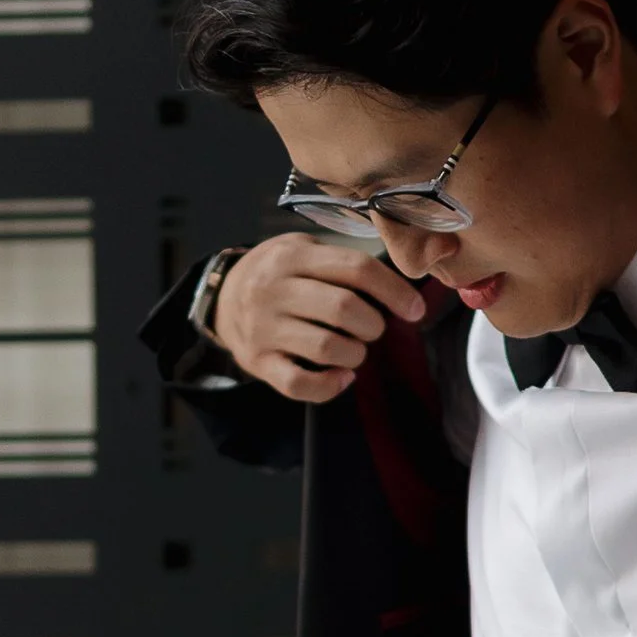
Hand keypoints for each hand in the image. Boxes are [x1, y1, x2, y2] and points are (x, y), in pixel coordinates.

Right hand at [207, 234, 426, 403]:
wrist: (221, 299)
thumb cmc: (278, 275)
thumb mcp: (302, 250)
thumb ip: (343, 261)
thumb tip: (402, 287)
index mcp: (292, 257)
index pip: (356, 269)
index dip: (394, 291)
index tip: (415, 310)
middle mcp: (274, 290)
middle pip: (344, 309)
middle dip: (373, 325)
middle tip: (373, 329)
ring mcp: (263, 328)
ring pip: (327, 348)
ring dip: (355, 353)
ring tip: (354, 349)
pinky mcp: (258, 362)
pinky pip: (300, 384)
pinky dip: (330, 386)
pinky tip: (341, 376)